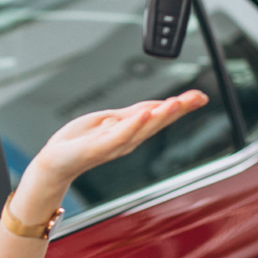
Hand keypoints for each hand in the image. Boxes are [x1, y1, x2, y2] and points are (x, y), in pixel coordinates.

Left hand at [28, 89, 208, 183]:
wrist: (56, 161)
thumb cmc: (80, 142)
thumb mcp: (111, 121)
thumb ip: (133, 114)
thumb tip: (155, 105)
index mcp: (132, 131)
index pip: (160, 115)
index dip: (181, 106)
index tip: (200, 96)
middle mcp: (129, 139)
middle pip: (158, 121)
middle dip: (179, 109)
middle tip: (197, 98)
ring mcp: (115, 144)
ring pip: (143, 128)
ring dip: (161, 116)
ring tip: (176, 103)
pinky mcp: (100, 147)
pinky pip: (119, 135)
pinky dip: (133, 125)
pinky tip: (144, 115)